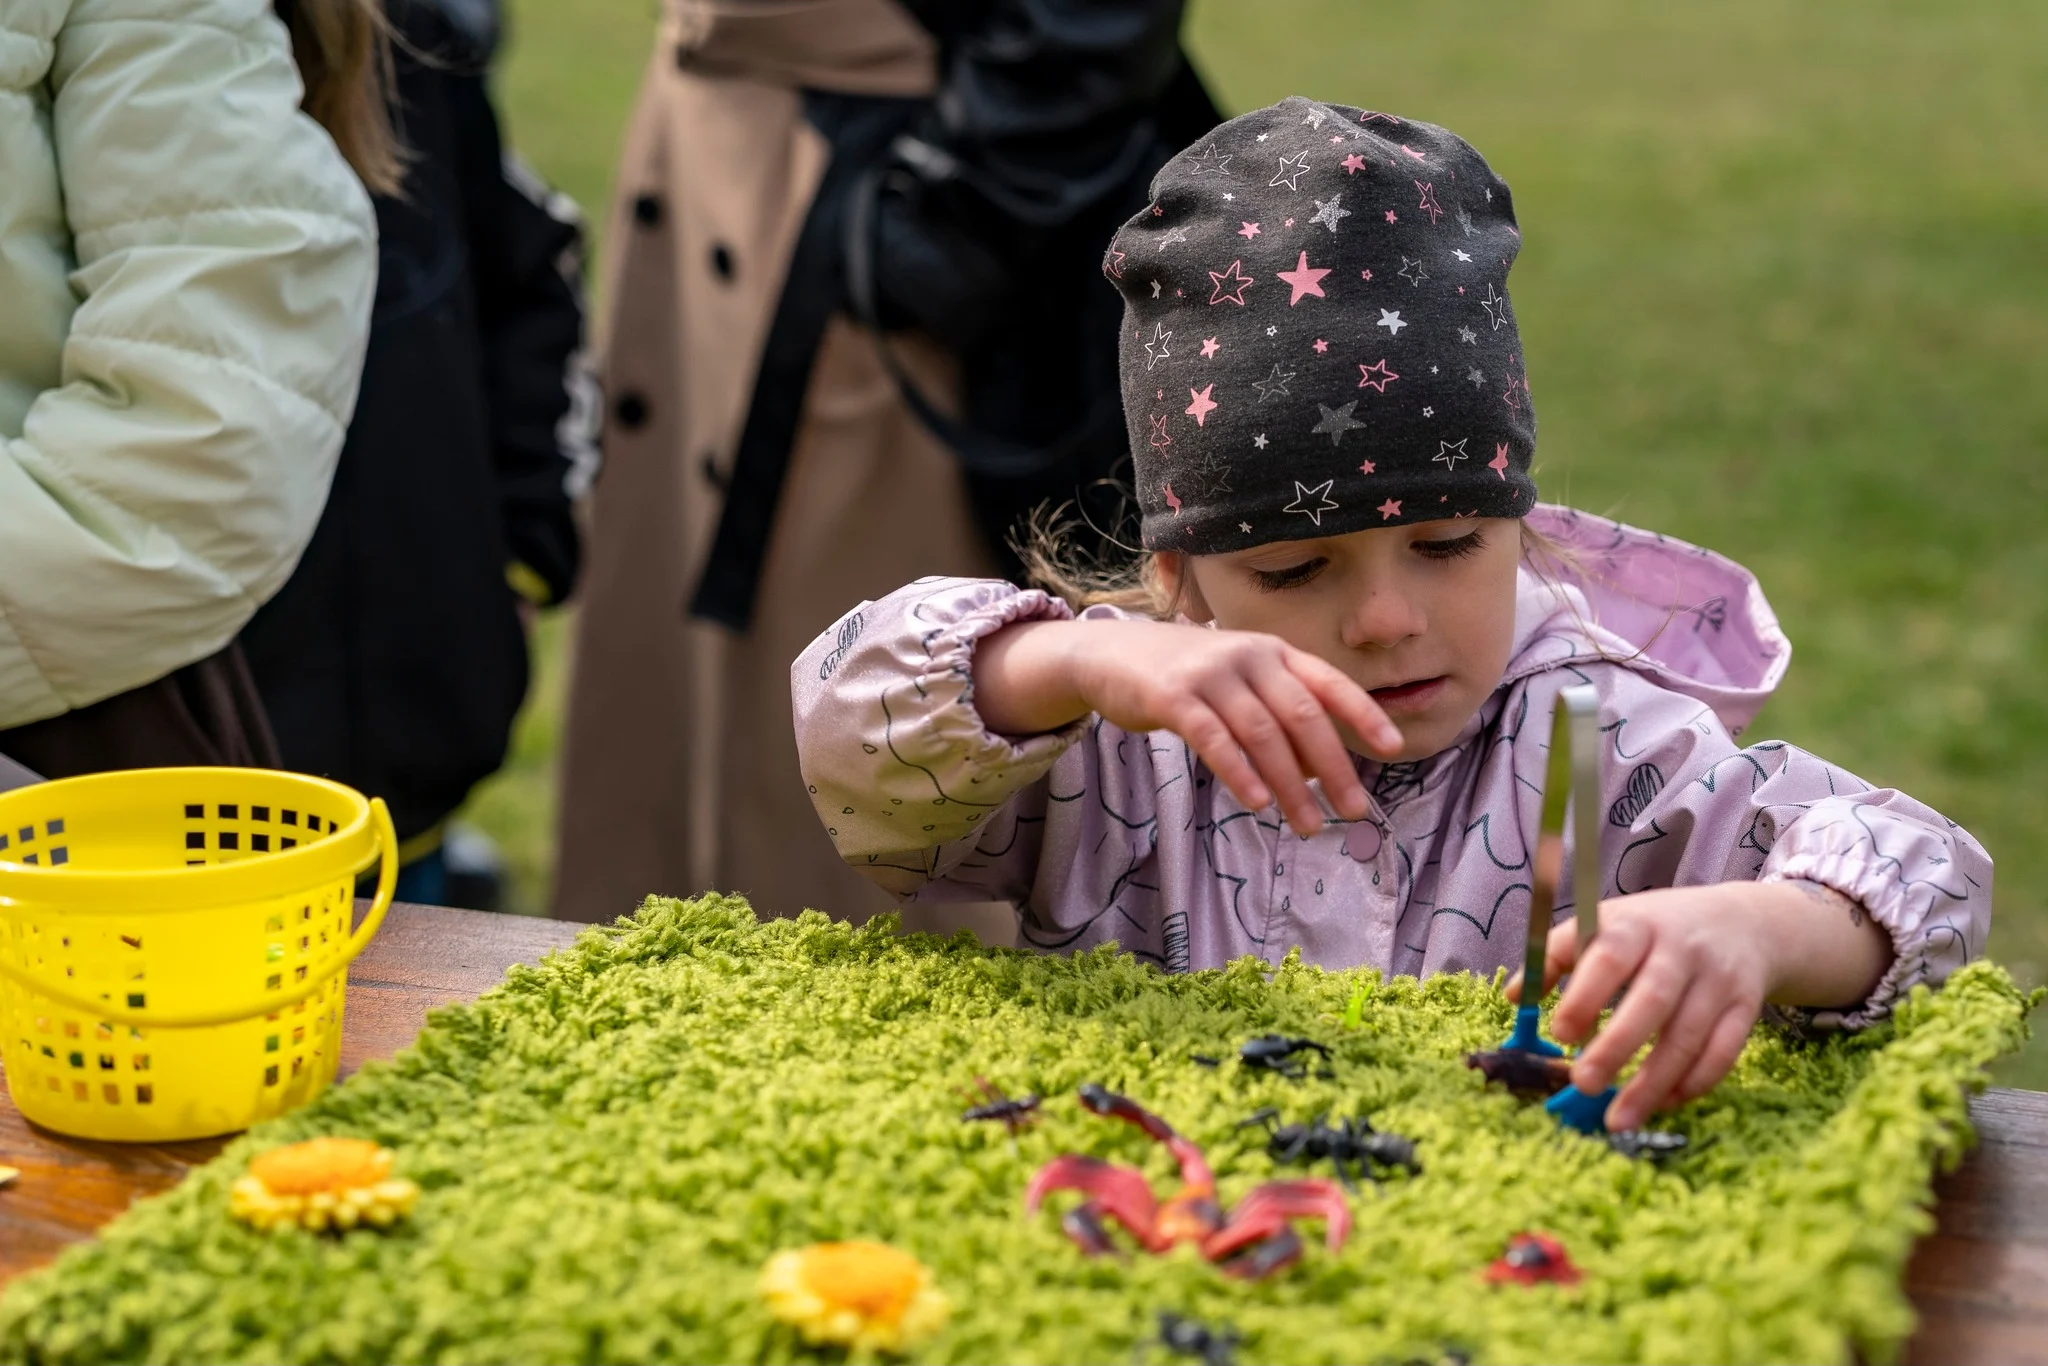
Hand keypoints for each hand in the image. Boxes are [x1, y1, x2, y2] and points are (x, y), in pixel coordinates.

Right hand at [974, 619, 1401, 836]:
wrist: (1111, 654)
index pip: (1329, 683)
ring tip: (1305, 825)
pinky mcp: (1171, 695)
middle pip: (1302, 715)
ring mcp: (1209, 673)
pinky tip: (1256, 802)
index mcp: (1273, 652)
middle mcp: (1248, 656)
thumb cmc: (1187, 675)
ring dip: (1289, 785)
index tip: (1393, 748)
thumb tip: (1320, 772)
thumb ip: (1277, 712)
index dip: (1364, 713)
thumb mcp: (1239, 679)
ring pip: (1262, 733)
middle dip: (1332, 767)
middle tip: (1351, 810)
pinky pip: (1213, 738)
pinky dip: (1239, 772)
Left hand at [1505, 885, 1769, 1130]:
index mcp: (1637, 924)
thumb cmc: (1654, 931)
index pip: (1610, 955)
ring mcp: (1718, 979)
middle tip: (1582, 1083)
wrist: (1743, 923)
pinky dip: (1693, 1084)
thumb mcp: (1608, 925)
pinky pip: (1723, 1053)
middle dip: (1617, 1045)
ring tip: (1617, 1119)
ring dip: (1653, 1083)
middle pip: (1652, 1000)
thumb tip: (1515, 996)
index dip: (1584, 994)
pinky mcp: (1745, 1008)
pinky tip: (1664, 1104)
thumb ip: (1558, 955)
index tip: (1560, 1034)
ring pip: (1689, 1036)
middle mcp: (1681, 949)